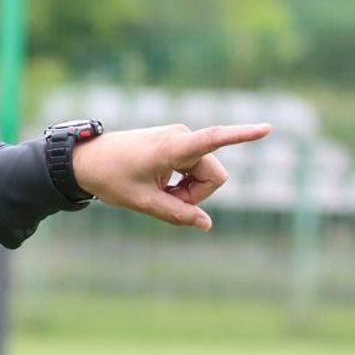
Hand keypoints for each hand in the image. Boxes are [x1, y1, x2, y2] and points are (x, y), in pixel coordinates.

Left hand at [71, 122, 272, 229]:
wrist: (86, 160)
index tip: (267, 128)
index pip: (214, 139)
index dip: (242, 135)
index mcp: (174, 147)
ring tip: (157, 192)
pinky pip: (193, 170)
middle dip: (197, 195)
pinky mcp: (177, 143)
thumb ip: (176, 214)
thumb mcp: (143, 202)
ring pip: (204, 175)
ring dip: (188, 191)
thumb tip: (207, 225)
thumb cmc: (111, 178)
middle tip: (164, 201)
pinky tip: (159, 185)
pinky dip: (182, 183)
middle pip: (214, 177)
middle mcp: (182, 137)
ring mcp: (180, 139)